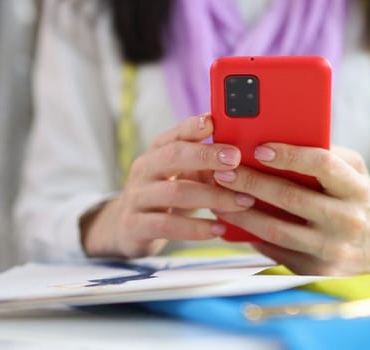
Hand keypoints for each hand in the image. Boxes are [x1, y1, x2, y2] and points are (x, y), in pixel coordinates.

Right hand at [81, 113, 256, 257]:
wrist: (127, 228)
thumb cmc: (165, 195)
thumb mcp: (181, 174)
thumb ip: (204, 162)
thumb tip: (242, 151)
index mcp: (156, 152)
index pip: (174, 133)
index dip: (193, 127)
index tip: (215, 123)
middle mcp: (144, 170)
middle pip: (173, 156)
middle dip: (206, 156)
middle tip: (236, 160)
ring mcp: (137, 197)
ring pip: (175, 192)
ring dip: (212, 196)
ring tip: (242, 202)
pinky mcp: (136, 226)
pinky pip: (167, 225)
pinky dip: (195, 228)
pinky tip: (218, 229)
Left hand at [212, 144, 369, 275]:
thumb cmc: (354, 198)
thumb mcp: (352, 172)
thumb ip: (325, 154)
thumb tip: (279, 137)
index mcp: (356, 188)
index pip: (322, 165)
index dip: (289, 155)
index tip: (259, 148)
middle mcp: (348, 220)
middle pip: (292, 198)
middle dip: (252, 182)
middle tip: (223, 172)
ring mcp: (333, 249)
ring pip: (277, 230)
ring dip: (242, 214)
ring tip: (218, 199)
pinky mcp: (318, 271)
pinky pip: (277, 251)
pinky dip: (251, 236)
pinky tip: (232, 223)